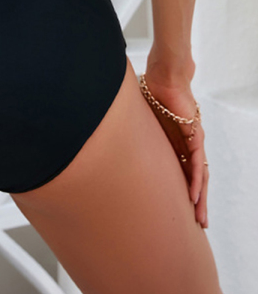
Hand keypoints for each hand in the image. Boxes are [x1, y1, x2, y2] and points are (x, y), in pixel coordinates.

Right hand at [141, 68, 208, 228]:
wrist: (164, 74)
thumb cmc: (152, 90)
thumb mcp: (137, 117)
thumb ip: (127, 128)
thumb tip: (100, 131)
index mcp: (172, 142)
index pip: (179, 172)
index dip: (180, 191)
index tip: (178, 210)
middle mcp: (185, 144)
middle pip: (193, 179)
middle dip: (195, 202)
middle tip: (196, 223)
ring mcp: (192, 139)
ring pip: (199, 175)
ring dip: (199, 197)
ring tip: (199, 216)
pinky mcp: (195, 134)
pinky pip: (197, 162)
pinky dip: (196, 180)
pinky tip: (195, 195)